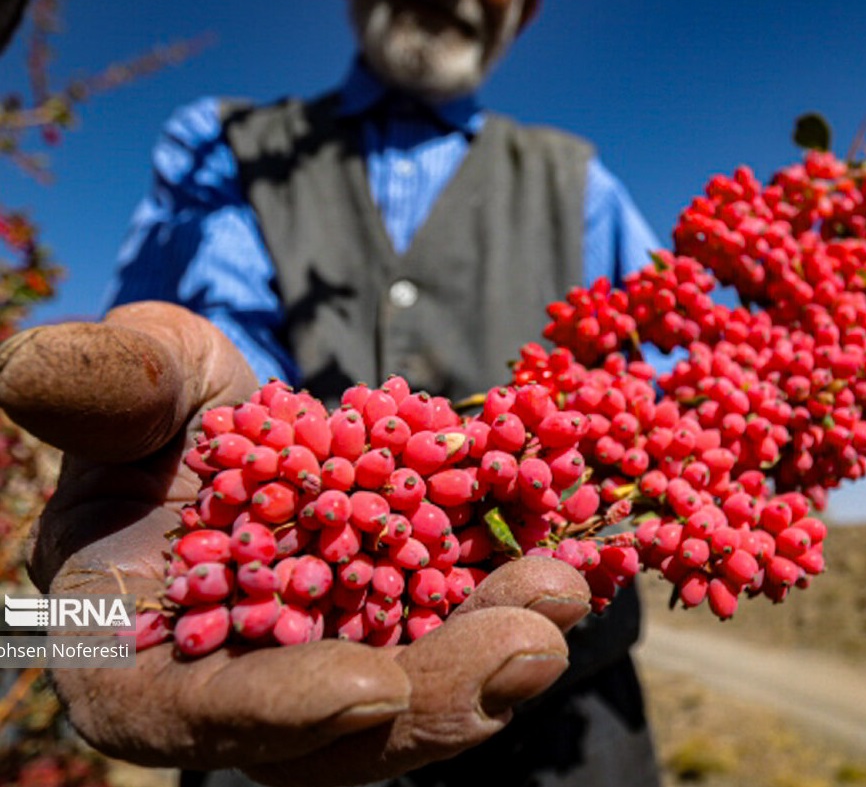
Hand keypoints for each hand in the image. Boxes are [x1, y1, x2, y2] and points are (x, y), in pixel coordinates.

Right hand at [0, 301, 590, 784]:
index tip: (363, 687)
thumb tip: (34, 370)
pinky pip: (459, 632)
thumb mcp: (129, 383)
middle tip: (529, 643)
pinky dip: (512, 606)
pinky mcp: (405, 624)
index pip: (194, 711)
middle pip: (338, 731)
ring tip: (569, 593)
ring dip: (496, 655)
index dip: (273, 713)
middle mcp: (248, 680)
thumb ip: (95, 387)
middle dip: (435, 692)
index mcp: (143, 652)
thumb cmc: (160, 409)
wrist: (239, 424)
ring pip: (416, 690)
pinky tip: (575, 566)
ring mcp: (337, 658)